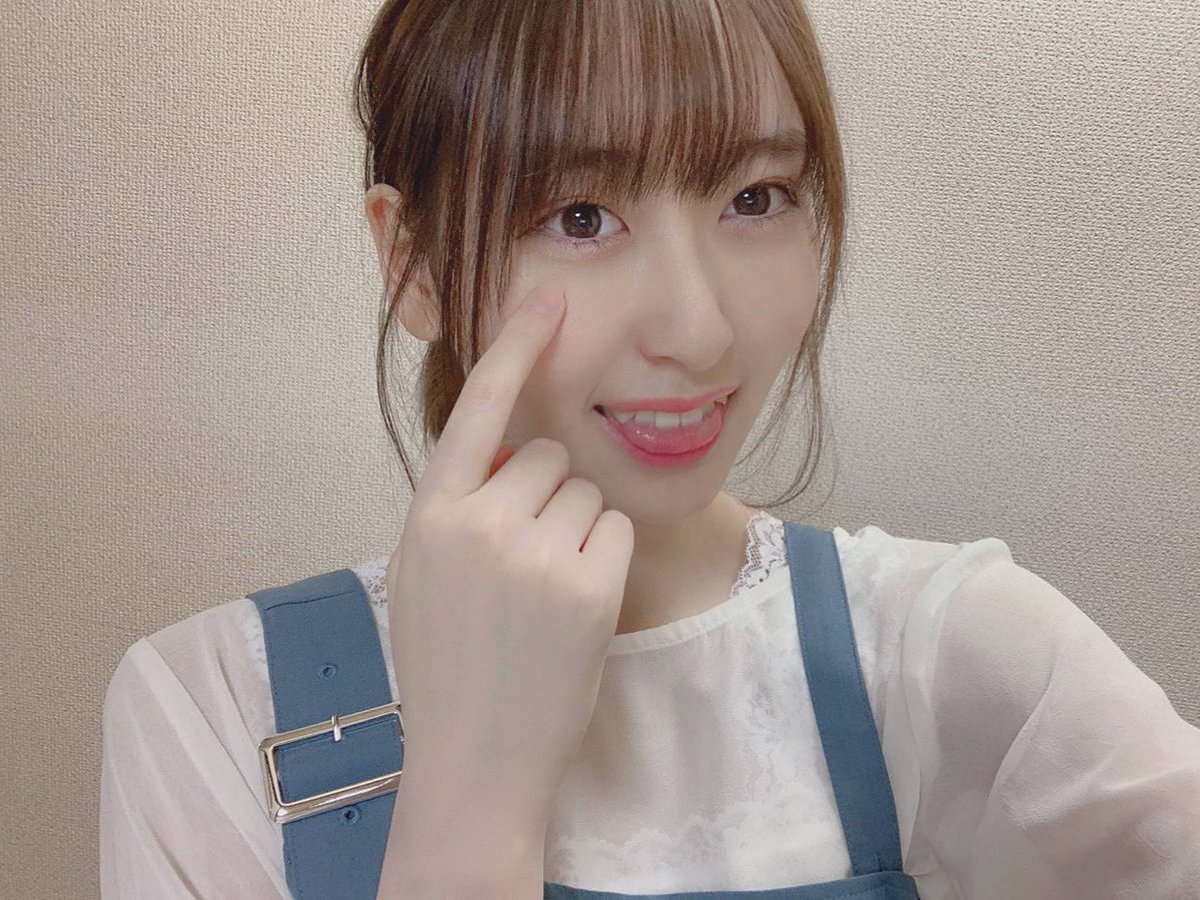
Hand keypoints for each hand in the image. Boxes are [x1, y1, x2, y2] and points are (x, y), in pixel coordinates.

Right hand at [384, 284, 633, 840]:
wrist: (474, 759)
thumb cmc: (447, 665)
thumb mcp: (423, 574)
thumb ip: (456, 506)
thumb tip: (508, 450)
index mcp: (429, 515)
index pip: (476, 408)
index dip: (514, 347)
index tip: (545, 298)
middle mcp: (480, 523)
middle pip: (548, 458)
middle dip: (547, 498)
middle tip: (525, 567)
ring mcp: (536, 554)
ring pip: (587, 494)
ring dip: (578, 531)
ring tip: (544, 595)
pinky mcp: (589, 587)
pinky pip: (616, 531)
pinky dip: (605, 561)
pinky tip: (575, 608)